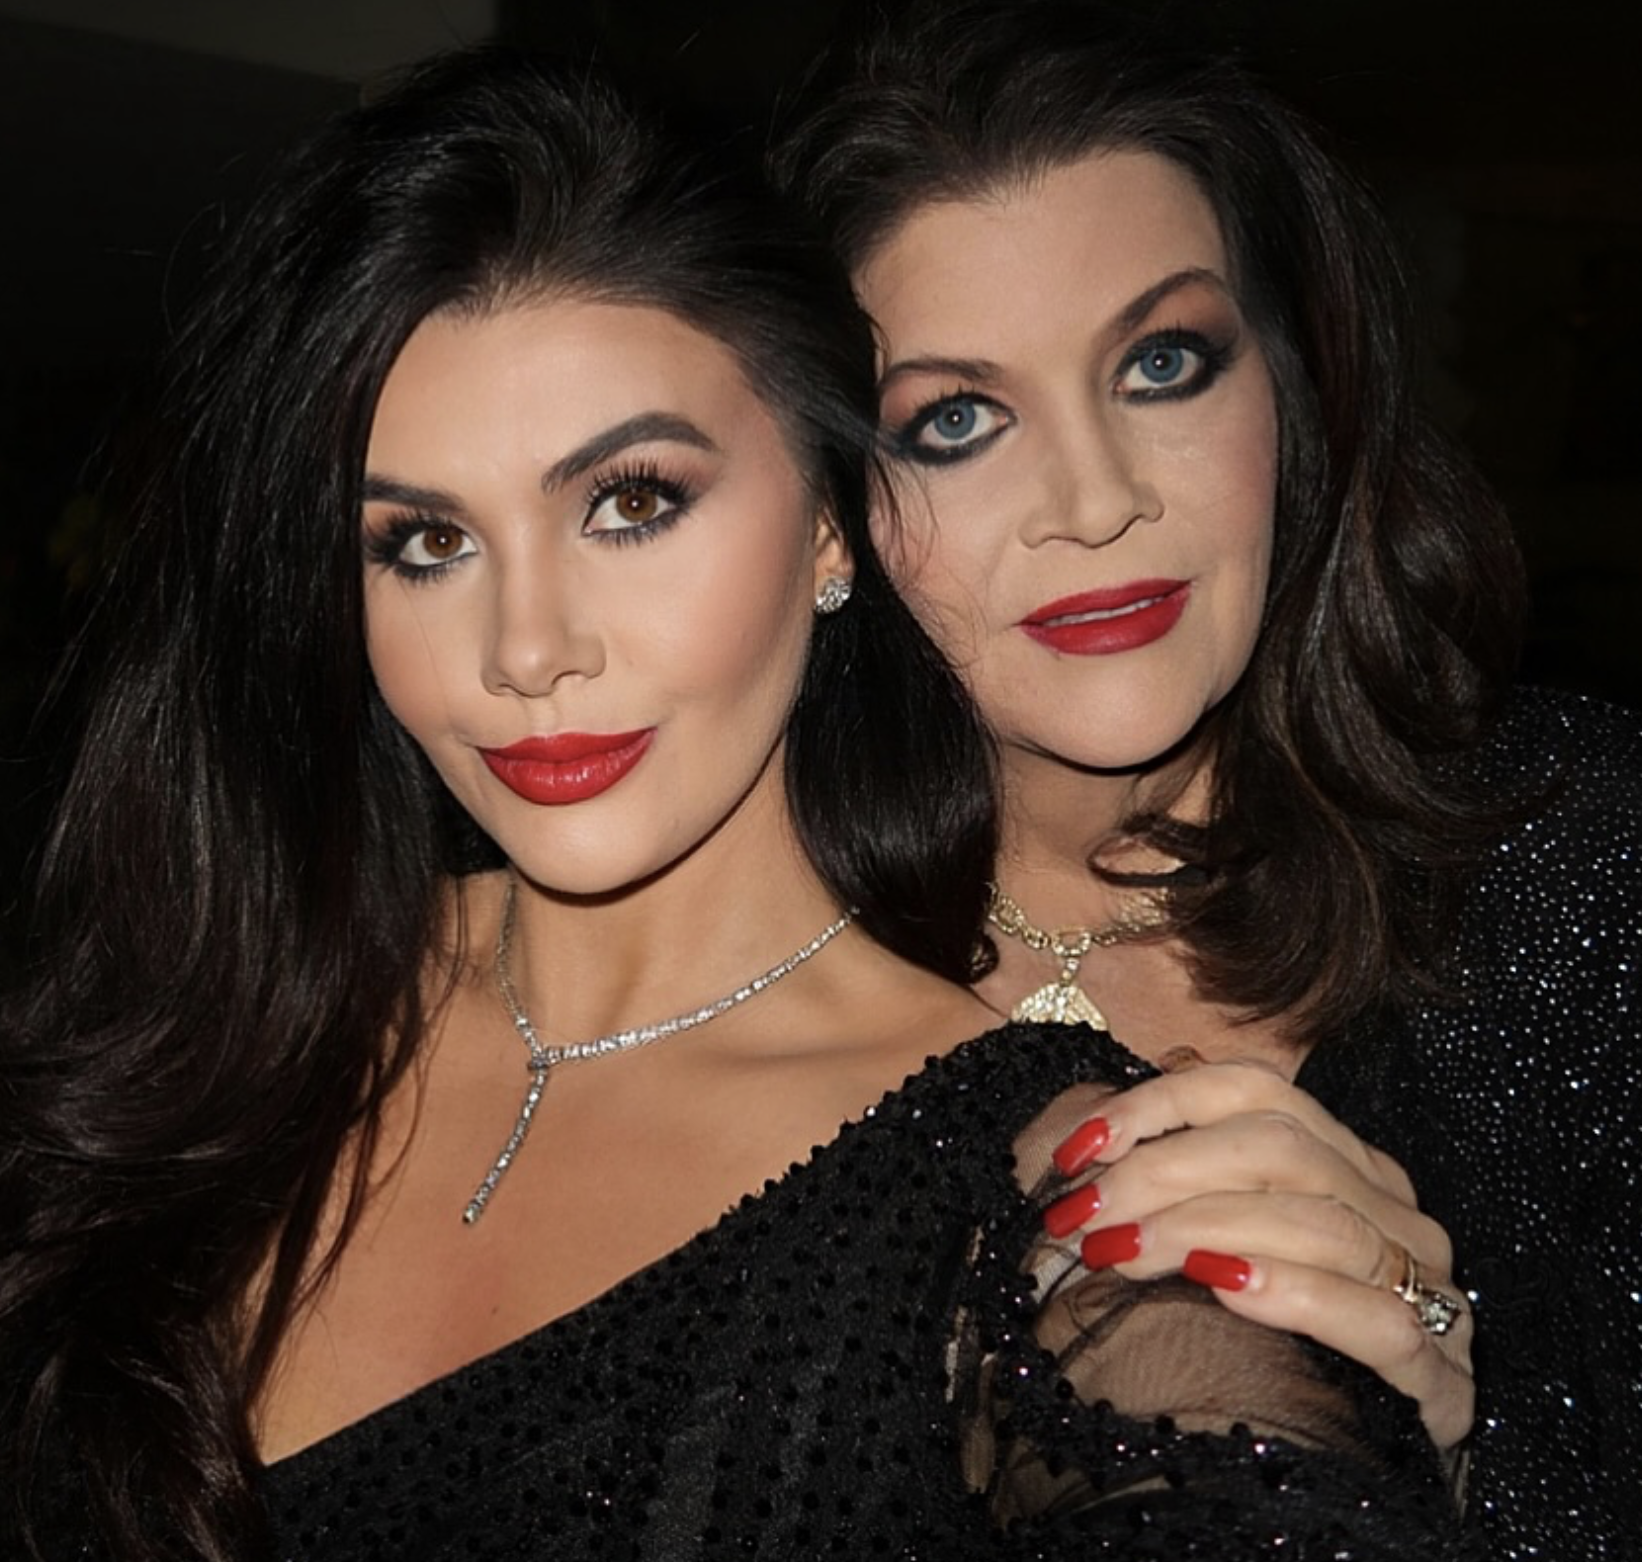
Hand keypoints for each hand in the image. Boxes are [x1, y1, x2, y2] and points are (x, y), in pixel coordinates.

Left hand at [1040, 1057, 1473, 1449]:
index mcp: (1341, 1159)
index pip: (1251, 1089)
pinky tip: (1226, 1287)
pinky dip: (1297, 1295)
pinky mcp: (1444, 1380)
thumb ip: (1171, 1174)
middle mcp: (1392, 1208)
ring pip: (1321, 1222)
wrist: (1343, 1475)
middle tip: (1082, 1216)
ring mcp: (1430, 1290)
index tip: (1077, 1149)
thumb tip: (1101, 1118)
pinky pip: (1378, 1320)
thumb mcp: (1204, 1241)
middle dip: (1161, 1173)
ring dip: (1204, 1228)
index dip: (1157, 1106)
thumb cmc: (1257, 1340)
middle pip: (1277, 1147)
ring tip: (1121, 1252)